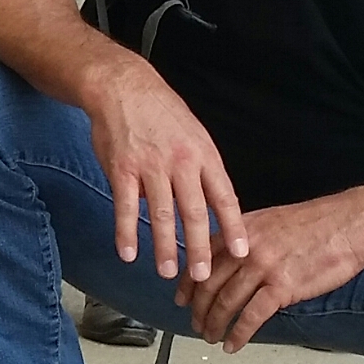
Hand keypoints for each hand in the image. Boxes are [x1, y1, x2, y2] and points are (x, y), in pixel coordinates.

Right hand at [84, 54, 247, 282]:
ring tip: (168, 272)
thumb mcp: (193, 134)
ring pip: (161, 214)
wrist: (123, 87)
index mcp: (203, 154)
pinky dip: (126, 232)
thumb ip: (199, 170)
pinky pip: (125, 207)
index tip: (241, 251)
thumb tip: (204, 204)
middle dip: (199, 247)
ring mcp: (150, 167)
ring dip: (164, 247)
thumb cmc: (159, 112)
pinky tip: (128, 253)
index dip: (233, 226)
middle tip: (202, 275)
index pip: (224, 197)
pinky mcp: (122, 170)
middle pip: (194, 212)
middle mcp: (181, 162)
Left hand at [173, 197, 363, 349]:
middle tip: (194, 324)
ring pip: (226, 302)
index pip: (202, 260)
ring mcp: (262, 268)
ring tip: (210, 336)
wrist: (350, 225)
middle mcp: (245, 249)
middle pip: (208, 284)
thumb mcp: (271, 221)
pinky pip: (251, 316)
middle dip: (198, 309)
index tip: (181, 299)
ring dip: (214, 324)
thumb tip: (233, 261)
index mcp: (240, 232)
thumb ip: (247, 240)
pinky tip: (233, 344)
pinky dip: (238, 334)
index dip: (188, 284)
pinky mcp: (282, 286)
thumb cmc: (319, 224)